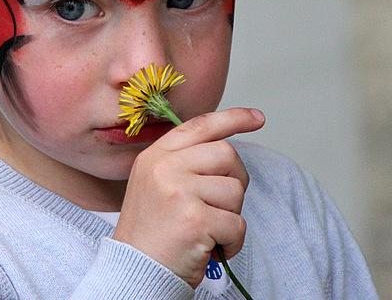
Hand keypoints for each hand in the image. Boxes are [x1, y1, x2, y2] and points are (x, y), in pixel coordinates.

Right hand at [112, 107, 264, 287]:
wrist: (134, 273)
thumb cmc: (151, 235)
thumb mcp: (155, 186)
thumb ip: (183, 164)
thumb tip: (226, 151)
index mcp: (155, 157)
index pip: (200, 126)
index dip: (232, 119)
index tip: (256, 118)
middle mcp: (164, 168)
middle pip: (226, 154)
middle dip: (234, 181)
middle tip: (219, 207)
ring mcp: (178, 191)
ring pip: (235, 190)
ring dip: (231, 216)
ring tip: (207, 231)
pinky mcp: (195, 219)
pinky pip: (237, 223)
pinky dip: (232, 242)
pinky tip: (211, 249)